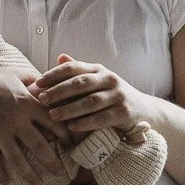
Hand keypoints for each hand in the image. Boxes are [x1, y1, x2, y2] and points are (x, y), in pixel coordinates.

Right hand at [0, 61, 72, 184]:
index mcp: (26, 102)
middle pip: (39, 145)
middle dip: (52, 162)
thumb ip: (33, 79)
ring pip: (17, 158)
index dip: (65, 135)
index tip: (71, 145)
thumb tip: (47, 81)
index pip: (52, 121)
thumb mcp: (15, 73)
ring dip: (29, 173)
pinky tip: (6, 182)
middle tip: (61, 173)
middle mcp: (16, 118)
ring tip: (37, 183)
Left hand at [34, 54, 151, 136]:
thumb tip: (59, 57)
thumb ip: (79, 71)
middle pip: (80, 83)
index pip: (73, 67)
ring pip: (90, 101)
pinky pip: (102, 118)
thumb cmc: (114, 96)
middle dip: (58, 91)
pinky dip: (86, 123)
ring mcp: (118, 95)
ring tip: (53, 115)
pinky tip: (72, 127)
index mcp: (98, 69)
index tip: (38, 82)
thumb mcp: (98, 81)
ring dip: (69, 108)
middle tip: (41, 99)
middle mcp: (109, 79)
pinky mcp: (125, 112)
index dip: (54, 74)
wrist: (147, 111)